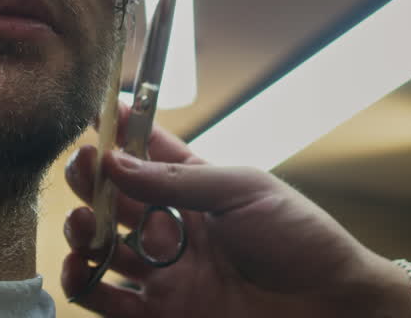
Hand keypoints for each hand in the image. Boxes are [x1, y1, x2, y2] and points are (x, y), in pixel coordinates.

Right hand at [61, 108, 403, 315]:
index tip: (98, 113)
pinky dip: (83, 283)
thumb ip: (176, 180)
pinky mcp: (161, 313)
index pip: (148, 153)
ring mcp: (166, 271)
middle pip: (115, 198)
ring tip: (82, 222)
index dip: (121, 132)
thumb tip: (114, 163)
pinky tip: (79, 266)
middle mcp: (175, 228)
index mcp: (198, 189)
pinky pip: (107, 301)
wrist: (331, 308)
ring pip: (102, 246)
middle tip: (83, 167)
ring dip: (81, 229)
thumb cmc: (300, 240)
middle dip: (92, 180)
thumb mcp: (244, 190)